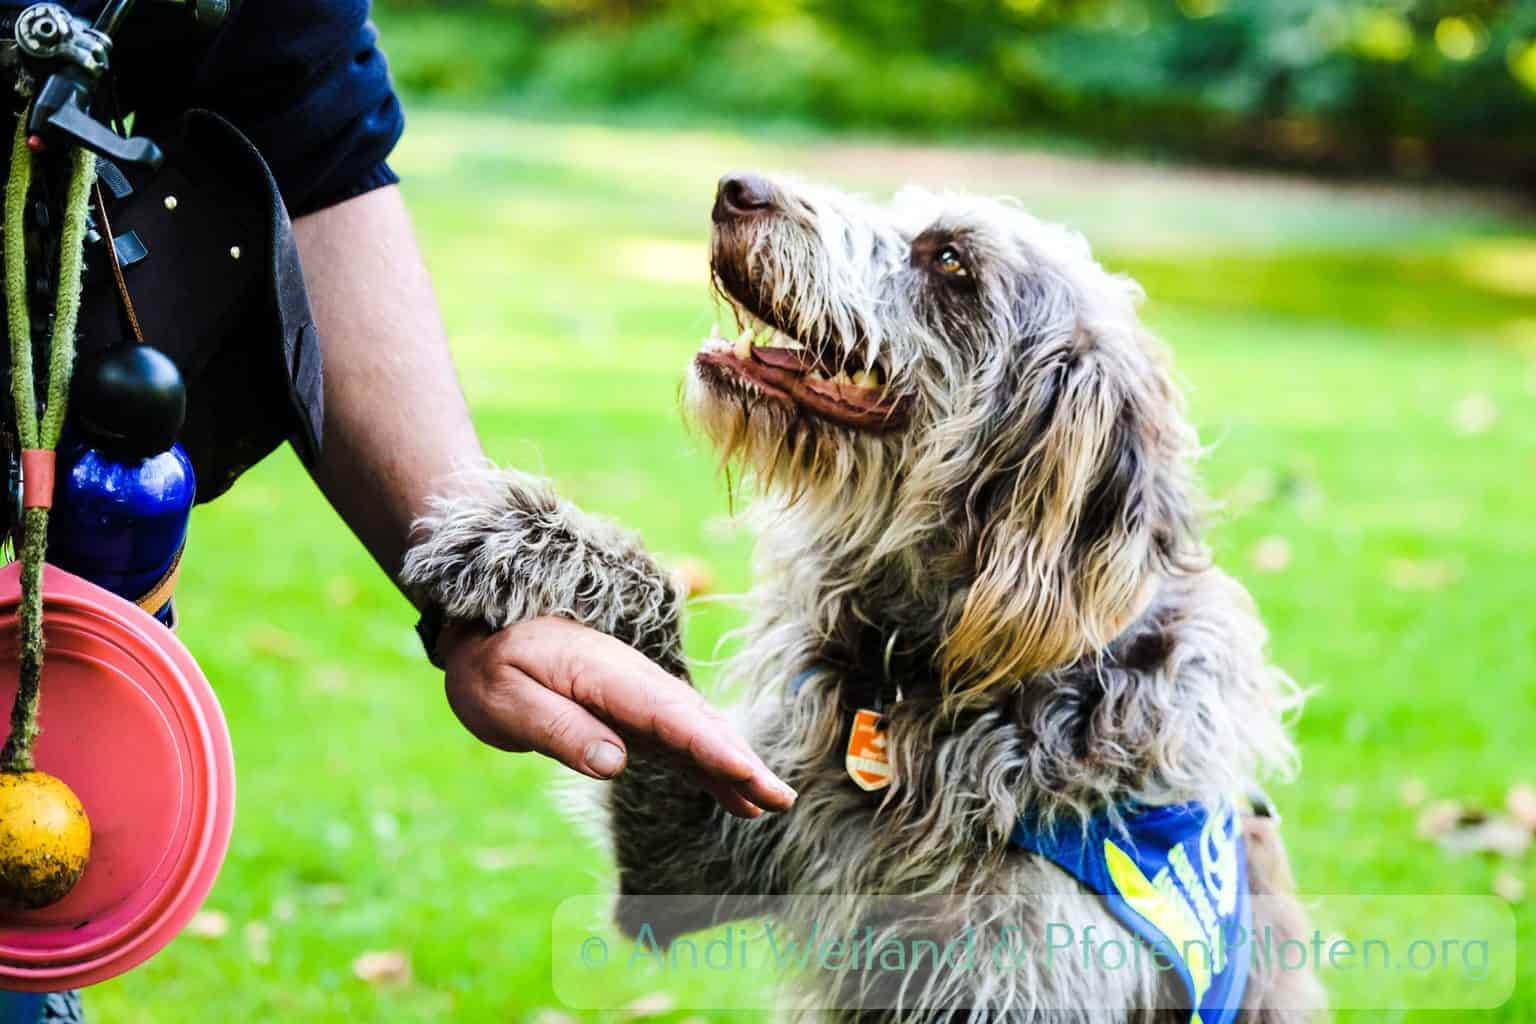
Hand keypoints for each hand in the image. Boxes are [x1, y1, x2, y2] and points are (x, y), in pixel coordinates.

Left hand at [438, 616, 795, 818]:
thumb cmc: (490, 668)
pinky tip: (739, 801)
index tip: (741, 769)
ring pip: (698, 731)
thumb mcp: (507, 701)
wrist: (483, 636)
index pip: (665, 711)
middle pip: (696, 721)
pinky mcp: (635, 717)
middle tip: (779, 796)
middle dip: (739, 759)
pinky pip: (682, 742)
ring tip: (774, 802)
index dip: (706, 742)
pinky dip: (712, 768)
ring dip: (736, 765)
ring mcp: (638, 698)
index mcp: (604, 673)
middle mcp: (632, 682)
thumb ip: (560, 728)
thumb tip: (616, 764)